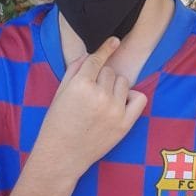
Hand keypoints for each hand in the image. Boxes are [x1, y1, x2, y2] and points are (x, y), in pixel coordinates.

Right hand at [34, 37, 146, 176]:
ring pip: (123, 82)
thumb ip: (74, 70)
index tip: (114, 40)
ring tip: (102, 101)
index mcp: (80, 85)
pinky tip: (120, 103)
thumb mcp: (60, 93)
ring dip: (114, 87)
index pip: (97, 60)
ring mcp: (114, 110)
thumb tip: (89, 54)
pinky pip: (139, 98)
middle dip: (101, 77)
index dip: (105, 48)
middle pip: (110, 71)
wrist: (62, 155)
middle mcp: (99, 95)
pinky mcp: (125, 124)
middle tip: (91, 93)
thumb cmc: (57, 123)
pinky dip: (131, 97)